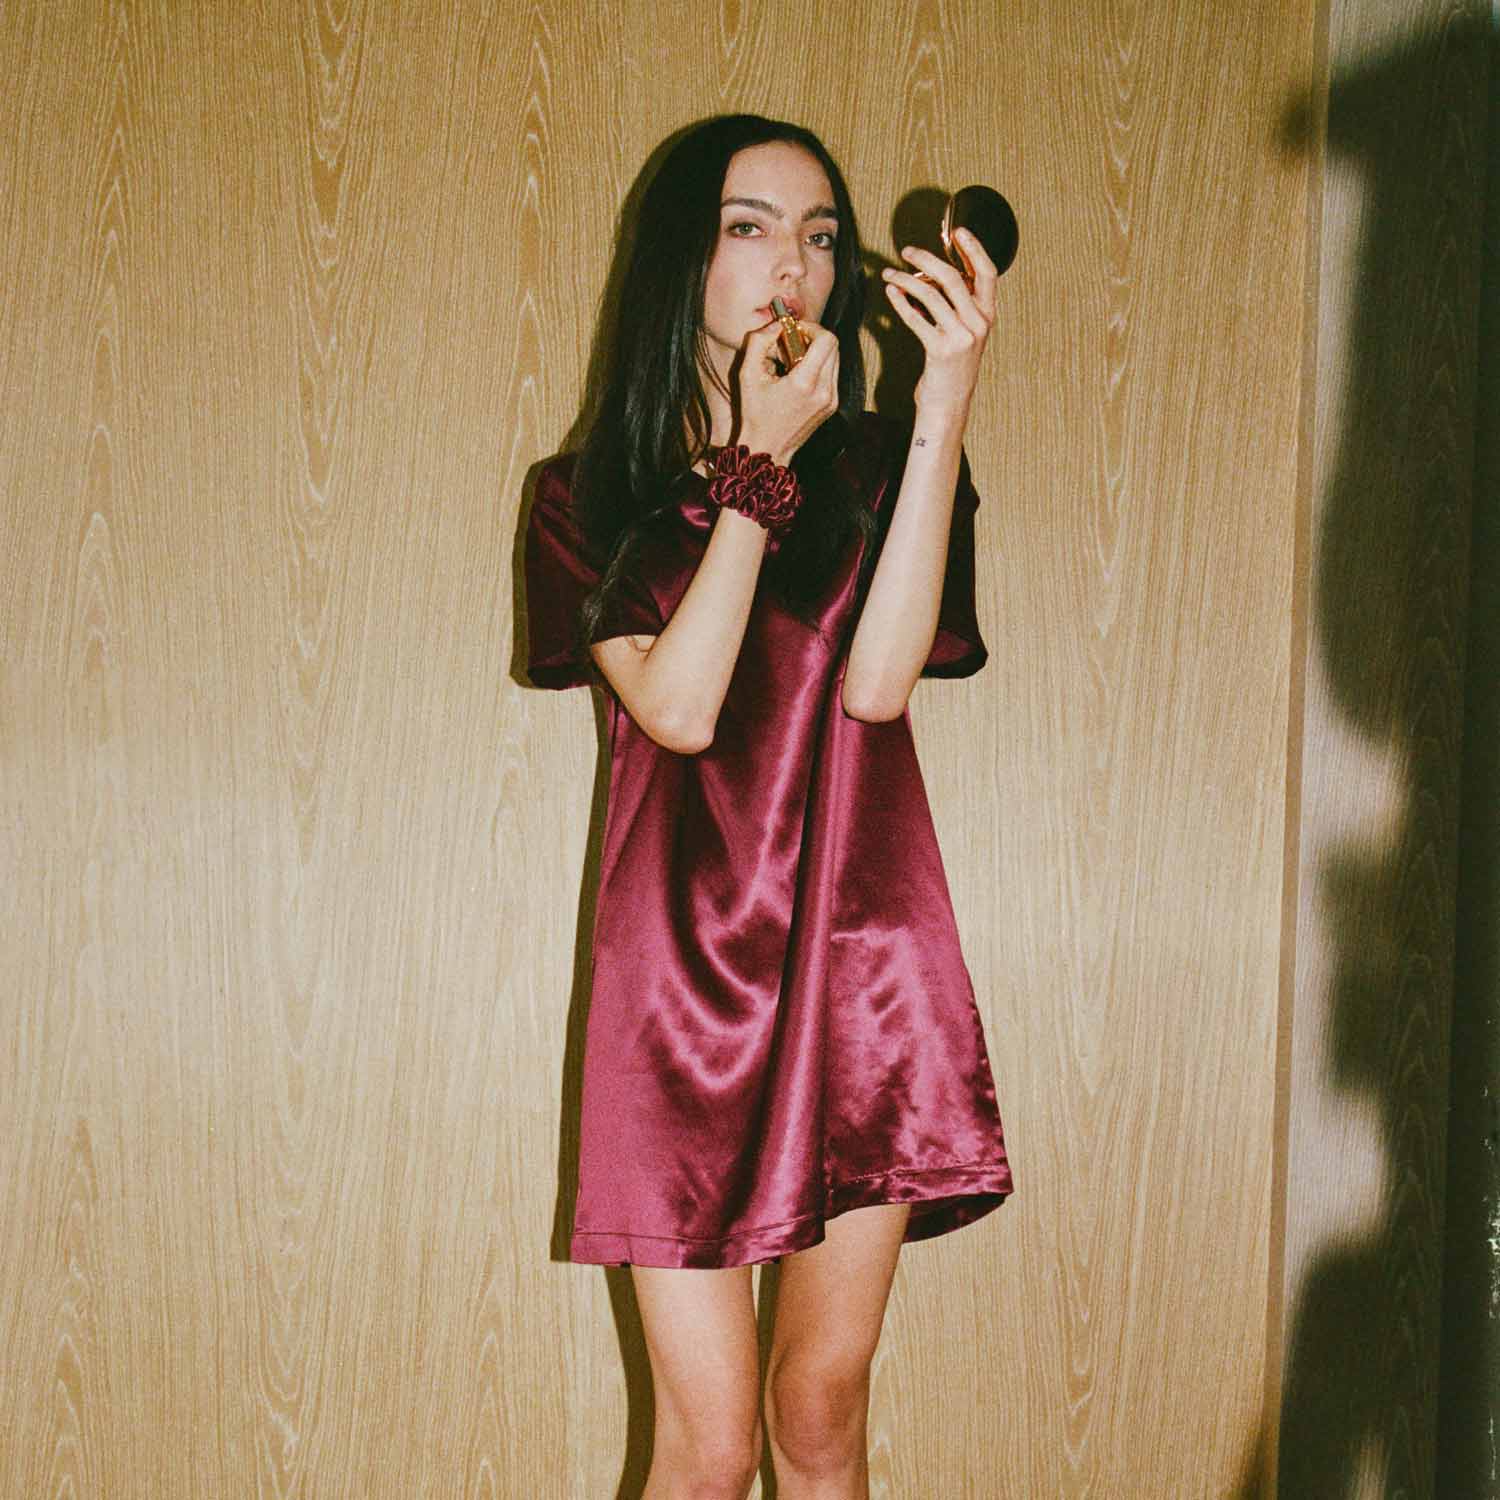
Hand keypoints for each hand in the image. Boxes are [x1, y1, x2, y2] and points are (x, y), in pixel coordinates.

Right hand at [733, 319, 839, 466]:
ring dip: (816, 352)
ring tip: (793, 361)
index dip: (811, 328)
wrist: (768, 449)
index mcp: (805, 383)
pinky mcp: (832, 405)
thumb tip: (776, 325)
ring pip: (835, 358)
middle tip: (792, 343)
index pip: (826, 340)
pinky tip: (798, 375)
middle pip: (833, 346)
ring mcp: (831, 400)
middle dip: (813, 338)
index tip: (794, 331)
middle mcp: (824, 391)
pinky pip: (832, 374)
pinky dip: (818, 367)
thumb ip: (758, 342)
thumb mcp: (747, 375)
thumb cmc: (755, 415)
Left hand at [880, 228, 997, 419]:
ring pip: (930, 295)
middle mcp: (978, 324)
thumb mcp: (964, 332)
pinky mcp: (940, 351)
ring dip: (905, 280)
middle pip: (952, 278)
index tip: (958, 231)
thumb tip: (932, 273)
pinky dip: (900, 302)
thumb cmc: (952, 366)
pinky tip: (890, 292)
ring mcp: (960, 338)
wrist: (949, 403)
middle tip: (907, 251)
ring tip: (889, 274)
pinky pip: (916, 318)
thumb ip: (957, 304)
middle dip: (927, 259)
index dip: (974, 248)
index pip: (987, 273)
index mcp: (987, 315)